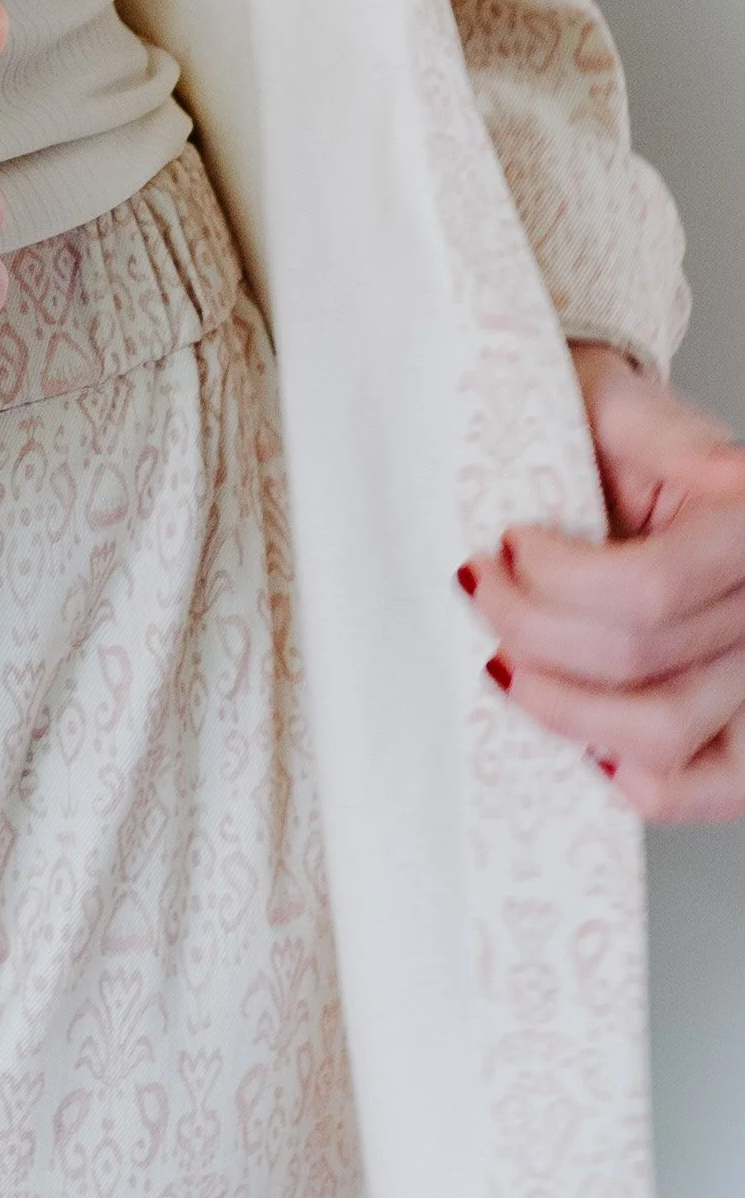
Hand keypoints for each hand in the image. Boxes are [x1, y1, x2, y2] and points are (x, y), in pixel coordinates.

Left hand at [459, 343, 744, 822]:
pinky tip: (588, 746)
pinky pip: (712, 786)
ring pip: (661, 732)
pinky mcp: (736, 720)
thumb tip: (722, 471)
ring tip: (506, 661)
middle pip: (636, 659)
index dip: (555, 581)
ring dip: (561, 704)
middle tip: (478, 586)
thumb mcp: (625, 411)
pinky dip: (644, 782)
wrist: (614, 453)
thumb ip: (665, 439)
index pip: (649, 589)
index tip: (505, 544)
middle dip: (529, 628)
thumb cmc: (613, 434)